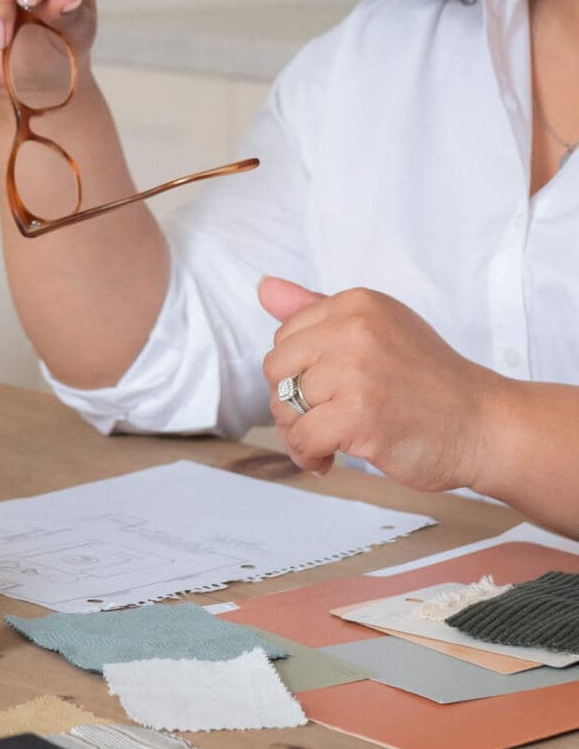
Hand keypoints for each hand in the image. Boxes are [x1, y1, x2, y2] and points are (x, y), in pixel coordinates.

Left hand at [259, 276, 499, 492]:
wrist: (483, 424)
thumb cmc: (430, 381)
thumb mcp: (378, 327)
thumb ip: (316, 308)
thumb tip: (264, 287)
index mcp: (356, 304)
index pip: (285, 336)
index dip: (298, 372)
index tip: (324, 392)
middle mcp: (353, 329)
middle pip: (276, 370)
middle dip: (290, 403)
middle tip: (321, 421)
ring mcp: (356, 372)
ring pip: (284, 407)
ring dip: (298, 435)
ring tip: (327, 443)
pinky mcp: (359, 415)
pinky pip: (302, 439)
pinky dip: (309, 457)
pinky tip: (329, 461)